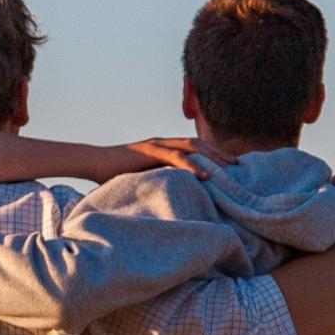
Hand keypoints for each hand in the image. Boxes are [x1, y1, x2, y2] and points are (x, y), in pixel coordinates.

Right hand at [105, 137, 236, 181]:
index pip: (196, 148)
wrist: (95, 162)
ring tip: (228, 170)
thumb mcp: (145, 175)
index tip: (230, 167)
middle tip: (239, 167)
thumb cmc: (116, 173)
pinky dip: (191, 166)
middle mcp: (164, 142)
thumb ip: (161, 178)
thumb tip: (177, 193)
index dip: (214, 155)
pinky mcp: (149, 151)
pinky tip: (205, 175)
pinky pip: (175, 157)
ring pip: (192, 148)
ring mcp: (157, 145)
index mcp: (165, 147)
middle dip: (220, 154)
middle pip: (199, 144)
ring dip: (212, 158)